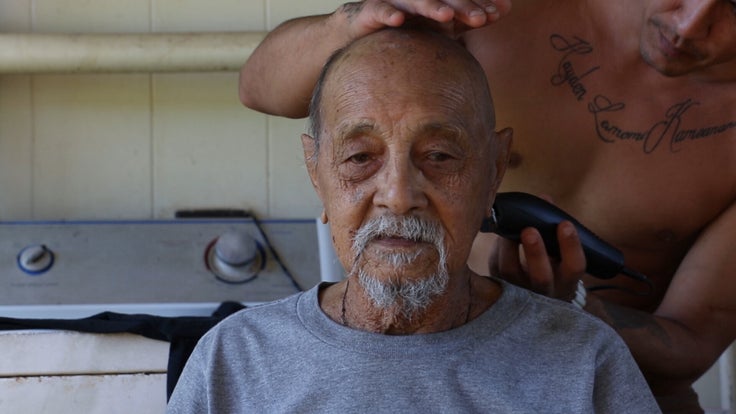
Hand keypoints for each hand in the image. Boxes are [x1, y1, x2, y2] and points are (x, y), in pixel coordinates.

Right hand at [339, 0, 511, 39]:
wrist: (364, 31)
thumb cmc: (409, 27)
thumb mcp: (444, 24)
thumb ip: (471, 18)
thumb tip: (506, 9)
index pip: (461, 0)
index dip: (478, 5)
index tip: (496, 14)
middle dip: (463, 7)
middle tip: (482, 18)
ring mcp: (396, 2)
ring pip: (416, 2)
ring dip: (432, 7)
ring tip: (447, 16)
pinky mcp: (372, 11)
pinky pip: (381, 11)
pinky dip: (389, 14)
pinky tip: (399, 21)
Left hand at [489, 220, 586, 300]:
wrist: (536, 294)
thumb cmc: (553, 265)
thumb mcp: (560, 253)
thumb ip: (555, 228)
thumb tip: (545, 199)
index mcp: (567, 280)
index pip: (575, 266)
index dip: (571, 246)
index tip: (565, 224)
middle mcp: (545, 291)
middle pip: (541, 276)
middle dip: (536, 253)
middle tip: (530, 230)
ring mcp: (521, 292)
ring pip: (512, 271)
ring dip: (508, 246)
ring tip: (508, 227)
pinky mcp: (499, 286)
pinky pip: (496, 267)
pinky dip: (497, 247)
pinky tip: (500, 232)